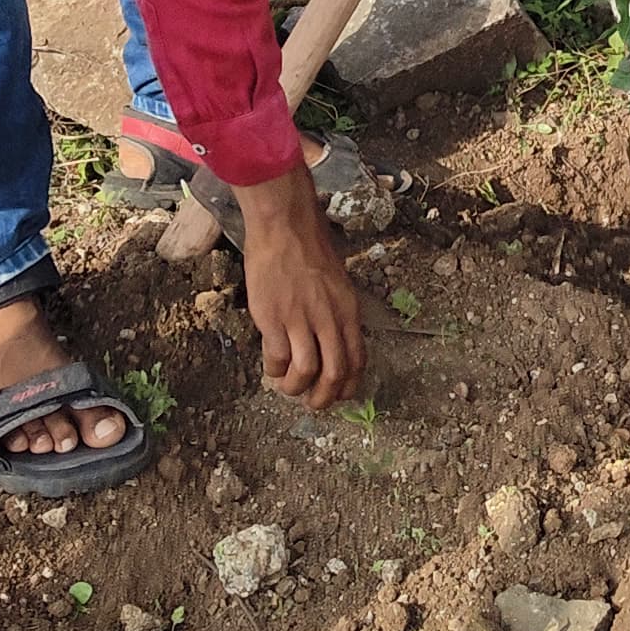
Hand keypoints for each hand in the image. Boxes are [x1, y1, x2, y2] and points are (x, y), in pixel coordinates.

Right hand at [228, 168, 367, 407]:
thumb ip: (336, 314)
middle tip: (311, 403)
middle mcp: (329, 318)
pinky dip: (274, 370)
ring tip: (288, 387)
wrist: (285, 227)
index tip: (337, 395)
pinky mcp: (274, 318)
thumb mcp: (337, 284)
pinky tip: (271, 366)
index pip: (357, 360)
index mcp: (348, 311)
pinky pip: (277, 359)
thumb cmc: (309, 250)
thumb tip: (331, 345)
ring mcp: (301, 319)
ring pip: (306, 372)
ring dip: (296, 388)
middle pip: (334, 374)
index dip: (348, 386)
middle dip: (323, 398)